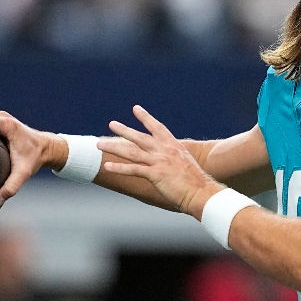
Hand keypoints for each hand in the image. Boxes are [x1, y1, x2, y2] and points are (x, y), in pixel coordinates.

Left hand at [99, 105, 223, 217]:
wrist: (201, 192)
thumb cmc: (197, 183)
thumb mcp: (186, 164)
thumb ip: (175, 160)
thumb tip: (170, 162)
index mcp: (174, 146)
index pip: (157, 127)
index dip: (146, 118)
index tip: (136, 109)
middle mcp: (165, 151)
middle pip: (140, 137)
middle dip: (124, 130)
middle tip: (112, 123)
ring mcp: (159, 162)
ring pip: (132, 152)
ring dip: (114, 147)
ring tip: (99, 144)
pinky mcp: (155, 174)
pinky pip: (133, 169)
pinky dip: (119, 168)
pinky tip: (107, 166)